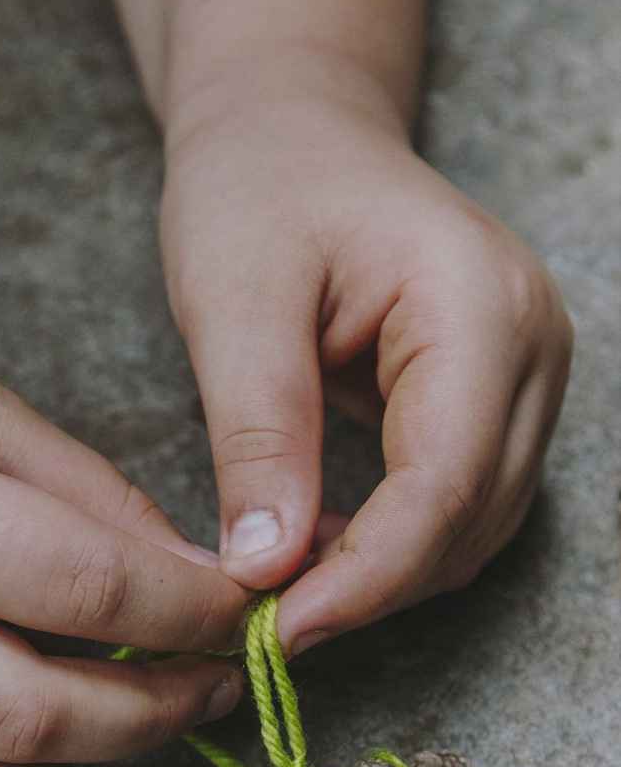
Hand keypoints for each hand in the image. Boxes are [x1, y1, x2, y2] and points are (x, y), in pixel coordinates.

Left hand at [158, 74, 573, 659]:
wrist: (288, 135)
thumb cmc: (256, 191)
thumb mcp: (235, 303)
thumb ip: (260, 434)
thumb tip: (266, 568)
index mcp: (479, 308)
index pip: (444, 484)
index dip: (364, 576)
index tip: (278, 631)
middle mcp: (531, 345)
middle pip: (472, 517)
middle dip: (371, 588)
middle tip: (264, 631)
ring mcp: (524, 372)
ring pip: (475, 523)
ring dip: (384, 575)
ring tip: (280, 601)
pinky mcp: (491, 394)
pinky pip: (457, 497)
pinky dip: (392, 541)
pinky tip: (316, 554)